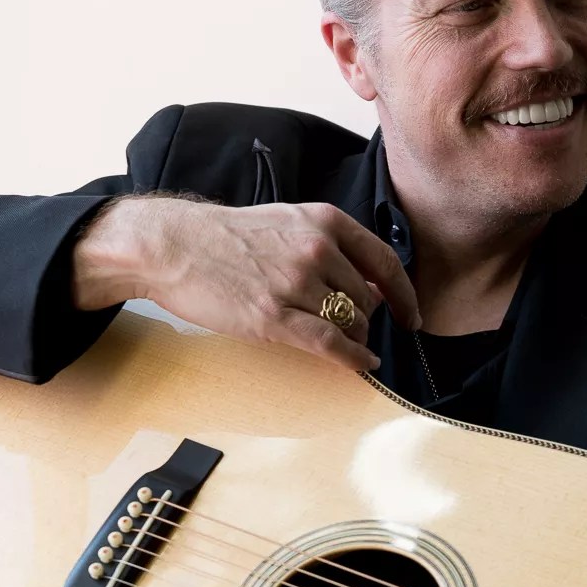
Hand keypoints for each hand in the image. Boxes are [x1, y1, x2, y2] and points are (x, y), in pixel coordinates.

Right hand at [74, 196, 420, 371]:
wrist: (174, 245)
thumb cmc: (227, 236)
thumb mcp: (288, 221)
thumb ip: (330, 246)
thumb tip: (370, 285)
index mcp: (325, 222)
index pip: (385, 262)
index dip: (405, 295)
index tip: (412, 315)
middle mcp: (317, 249)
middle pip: (368, 299)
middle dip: (367, 321)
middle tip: (358, 333)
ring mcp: (296, 284)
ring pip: (351, 322)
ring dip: (354, 339)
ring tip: (345, 345)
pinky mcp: (273, 316)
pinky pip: (329, 343)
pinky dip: (353, 358)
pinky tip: (362, 365)